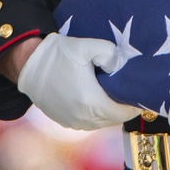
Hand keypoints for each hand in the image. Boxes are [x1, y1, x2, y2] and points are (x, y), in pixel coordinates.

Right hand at [17, 33, 142, 129]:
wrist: (29, 66)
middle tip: (131, 93)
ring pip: (102, 123)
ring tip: (115, 96)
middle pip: (114, 119)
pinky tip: (98, 100)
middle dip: (124, 108)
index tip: (140, 94)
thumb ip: (110, 53)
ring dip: (110, 112)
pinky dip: (97, 115)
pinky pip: (90, 123)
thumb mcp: (86, 46)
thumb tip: (123, 65)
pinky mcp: (66, 122)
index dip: (135, 105)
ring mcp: (74, 123)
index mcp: (92, 102)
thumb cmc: (59, 55)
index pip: (124, 112)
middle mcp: (84, 118)